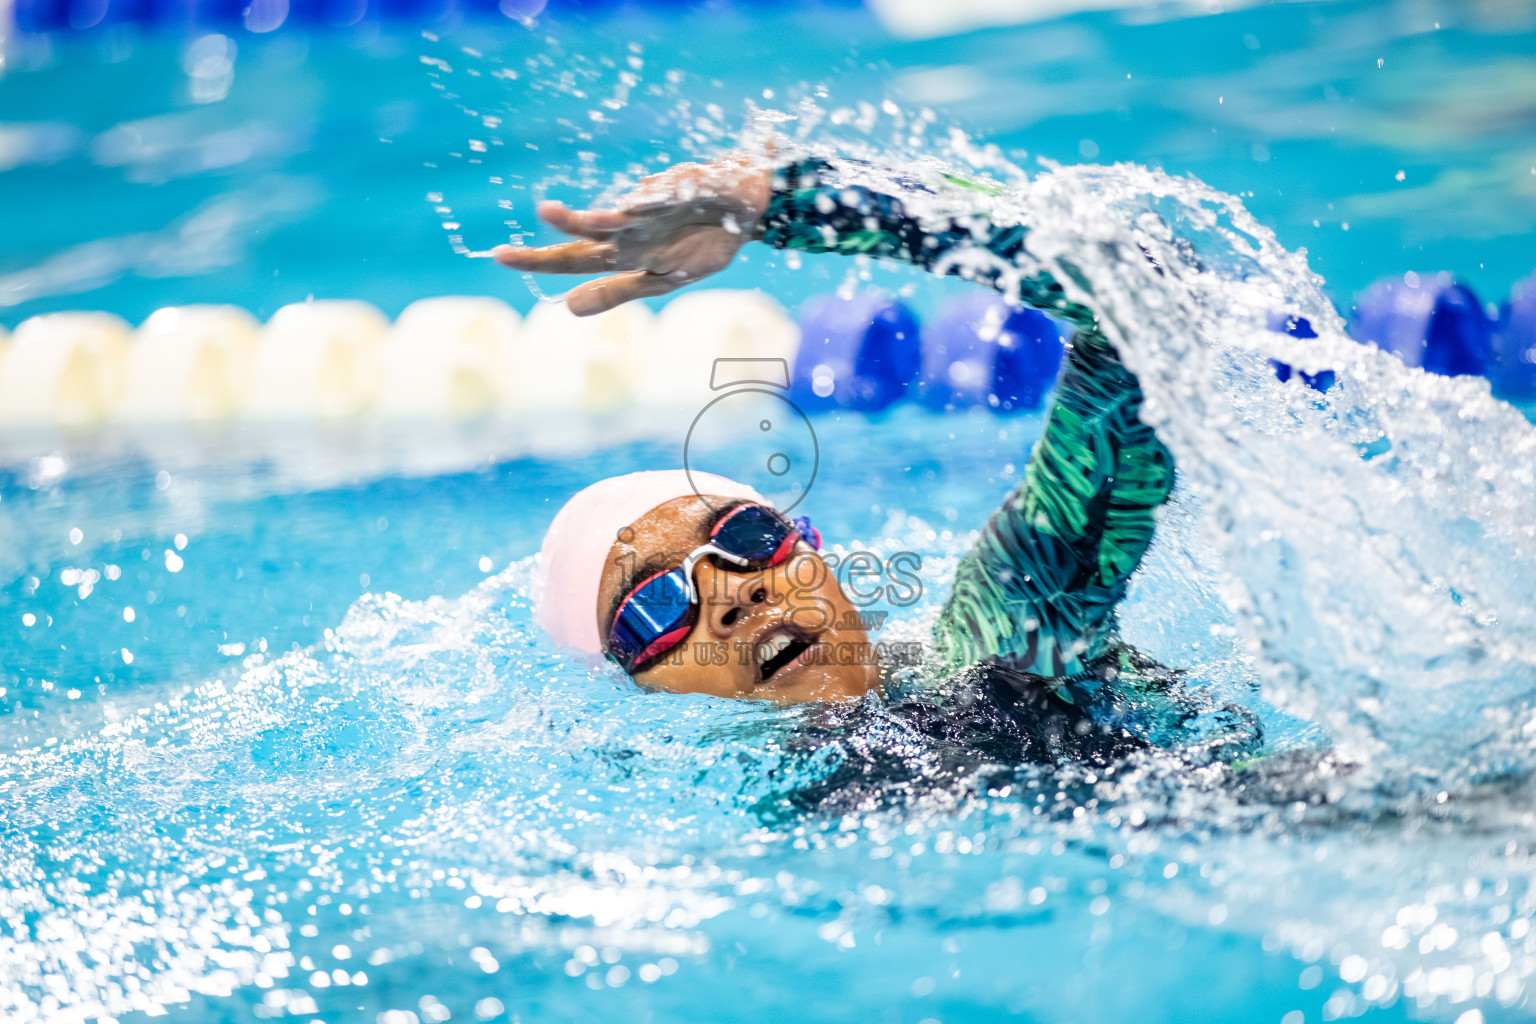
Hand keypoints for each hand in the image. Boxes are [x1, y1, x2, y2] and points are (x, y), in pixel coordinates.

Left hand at [494, 155, 772, 316]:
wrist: (747, 208)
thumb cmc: (701, 242)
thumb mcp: (661, 279)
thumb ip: (616, 292)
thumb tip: (567, 308)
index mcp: (623, 250)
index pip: (573, 257)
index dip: (538, 258)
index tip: (498, 256)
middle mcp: (632, 226)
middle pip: (591, 229)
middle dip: (564, 224)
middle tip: (536, 216)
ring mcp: (658, 205)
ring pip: (626, 211)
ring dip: (606, 215)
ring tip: (580, 219)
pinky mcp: (689, 186)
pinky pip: (671, 194)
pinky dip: (657, 199)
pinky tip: (639, 205)